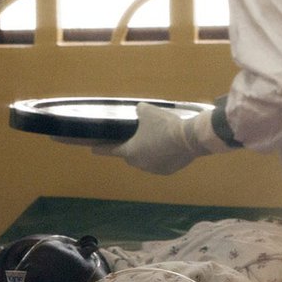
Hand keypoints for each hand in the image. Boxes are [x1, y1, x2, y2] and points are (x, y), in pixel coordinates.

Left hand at [92, 103, 213, 174]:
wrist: (188, 138)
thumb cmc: (164, 124)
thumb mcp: (148, 112)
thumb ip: (139, 112)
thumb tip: (139, 110)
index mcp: (130, 150)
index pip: (111, 150)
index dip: (101, 148)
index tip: (93, 149)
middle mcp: (139, 163)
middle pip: (129, 156)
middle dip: (129, 149)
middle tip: (133, 139)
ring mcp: (153, 169)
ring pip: (145, 161)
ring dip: (146, 153)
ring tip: (153, 142)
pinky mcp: (166, 171)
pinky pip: (158, 163)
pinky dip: (159, 157)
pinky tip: (166, 148)